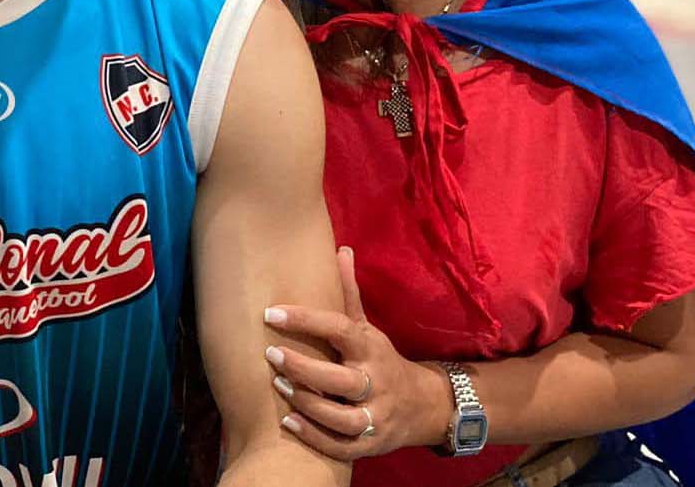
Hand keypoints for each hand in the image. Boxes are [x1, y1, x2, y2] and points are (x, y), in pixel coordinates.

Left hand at [263, 247, 446, 458]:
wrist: (424, 407)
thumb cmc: (382, 360)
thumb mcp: (368, 327)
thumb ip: (348, 293)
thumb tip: (341, 248)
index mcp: (371, 349)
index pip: (339, 330)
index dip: (306, 320)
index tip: (271, 312)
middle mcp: (377, 383)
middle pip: (342, 379)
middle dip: (304, 368)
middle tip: (270, 354)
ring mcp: (377, 416)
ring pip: (343, 417)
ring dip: (308, 404)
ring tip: (278, 387)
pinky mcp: (372, 443)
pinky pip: (343, 446)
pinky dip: (316, 437)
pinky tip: (288, 421)